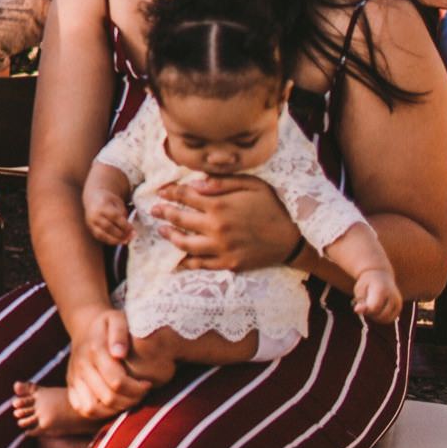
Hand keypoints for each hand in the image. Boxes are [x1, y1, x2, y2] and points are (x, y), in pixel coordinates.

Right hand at [65, 307, 151, 421]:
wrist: (86, 327)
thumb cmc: (108, 325)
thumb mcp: (116, 318)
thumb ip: (119, 332)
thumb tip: (119, 354)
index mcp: (94, 350)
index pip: (117, 381)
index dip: (137, 388)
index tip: (148, 383)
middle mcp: (81, 365)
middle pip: (107, 397)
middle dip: (131, 400)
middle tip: (142, 392)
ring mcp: (74, 377)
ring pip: (93, 408)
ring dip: (115, 409)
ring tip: (129, 399)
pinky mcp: (71, 386)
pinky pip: (82, 408)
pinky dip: (99, 413)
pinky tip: (113, 404)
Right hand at [83, 187, 134, 246]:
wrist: (93, 198)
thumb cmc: (108, 200)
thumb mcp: (117, 202)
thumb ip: (122, 213)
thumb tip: (129, 227)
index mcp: (102, 206)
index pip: (114, 217)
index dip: (125, 225)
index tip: (133, 230)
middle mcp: (94, 215)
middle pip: (108, 227)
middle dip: (121, 234)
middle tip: (131, 236)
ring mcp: (90, 223)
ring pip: (102, 235)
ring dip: (115, 240)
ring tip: (126, 241)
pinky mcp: (90, 229)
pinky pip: (100, 237)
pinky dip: (109, 241)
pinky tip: (118, 241)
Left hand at [152, 175, 298, 272]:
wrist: (293, 238)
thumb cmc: (273, 206)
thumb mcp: (251, 185)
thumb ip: (222, 183)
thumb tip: (195, 183)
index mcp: (220, 205)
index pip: (185, 196)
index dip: (170, 192)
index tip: (161, 191)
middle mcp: (216, 227)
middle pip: (180, 219)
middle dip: (163, 212)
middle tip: (153, 209)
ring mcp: (221, 247)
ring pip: (185, 243)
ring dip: (170, 236)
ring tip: (162, 230)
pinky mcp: (228, 263)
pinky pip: (201, 264)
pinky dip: (186, 262)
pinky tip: (177, 259)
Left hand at [350, 267, 403, 323]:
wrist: (380, 275)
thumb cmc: (367, 283)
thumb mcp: (360, 289)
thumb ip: (360, 301)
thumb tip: (356, 310)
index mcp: (382, 290)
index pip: (375, 307)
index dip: (365, 310)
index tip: (358, 307)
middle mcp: (393, 296)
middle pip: (382, 315)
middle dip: (371, 315)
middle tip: (364, 307)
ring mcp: (398, 302)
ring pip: (387, 319)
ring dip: (376, 318)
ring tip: (370, 308)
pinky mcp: (399, 307)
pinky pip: (391, 318)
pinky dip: (382, 318)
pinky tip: (376, 310)